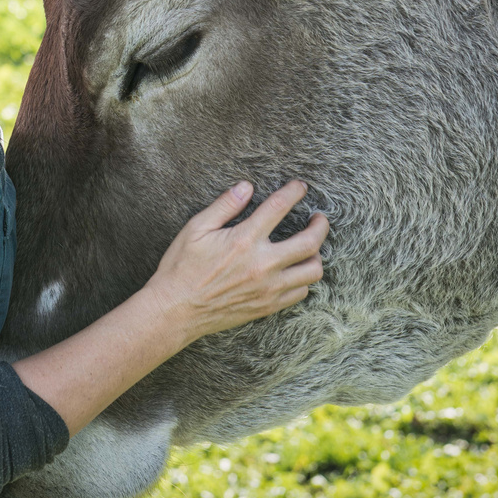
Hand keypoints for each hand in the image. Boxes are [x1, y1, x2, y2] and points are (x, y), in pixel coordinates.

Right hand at [144, 180, 328, 344]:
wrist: (176, 311)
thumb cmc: (181, 267)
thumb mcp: (196, 229)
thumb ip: (224, 206)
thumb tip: (246, 187)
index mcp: (244, 240)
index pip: (279, 207)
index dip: (294, 192)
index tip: (300, 187)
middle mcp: (262, 264)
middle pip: (310, 242)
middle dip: (321, 225)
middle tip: (319, 218)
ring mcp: (268, 288)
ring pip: (312, 271)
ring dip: (316, 255)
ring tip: (310, 247)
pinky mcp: (267, 306)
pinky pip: (300, 292)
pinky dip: (303, 279)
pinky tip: (294, 271)